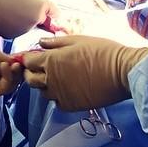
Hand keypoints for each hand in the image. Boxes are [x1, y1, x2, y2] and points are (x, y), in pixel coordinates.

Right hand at [0, 0, 50, 37]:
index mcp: (41, 4)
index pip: (55, 10)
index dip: (52, 9)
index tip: (50, 9)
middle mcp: (36, 20)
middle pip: (40, 15)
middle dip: (35, 10)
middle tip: (22, 1)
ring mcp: (24, 30)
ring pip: (29, 22)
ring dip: (24, 17)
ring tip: (11, 6)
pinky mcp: (12, 36)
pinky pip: (18, 28)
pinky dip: (14, 23)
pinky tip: (5, 15)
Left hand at [0, 41, 22, 100]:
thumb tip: (11, 58)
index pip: (5, 64)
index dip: (14, 60)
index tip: (22, 55)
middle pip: (10, 74)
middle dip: (17, 67)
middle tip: (20, 61)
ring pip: (10, 82)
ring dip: (15, 72)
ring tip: (11, 64)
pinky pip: (4, 87)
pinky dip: (9, 77)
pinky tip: (4, 66)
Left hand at [22, 35, 147, 111]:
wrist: (120, 72)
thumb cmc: (101, 50)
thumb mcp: (78, 40)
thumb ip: (56, 42)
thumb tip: (40, 42)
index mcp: (51, 60)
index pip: (28, 61)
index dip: (27, 58)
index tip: (31, 56)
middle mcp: (51, 79)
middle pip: (31, 79)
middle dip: (31, 72)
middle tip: (39, 67)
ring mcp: (59, 95)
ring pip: (43, 92)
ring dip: (44, 85)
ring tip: (55, 78)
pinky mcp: (70, 106)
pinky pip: (56, 103)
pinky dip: (57, 97)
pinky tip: (66, 89)